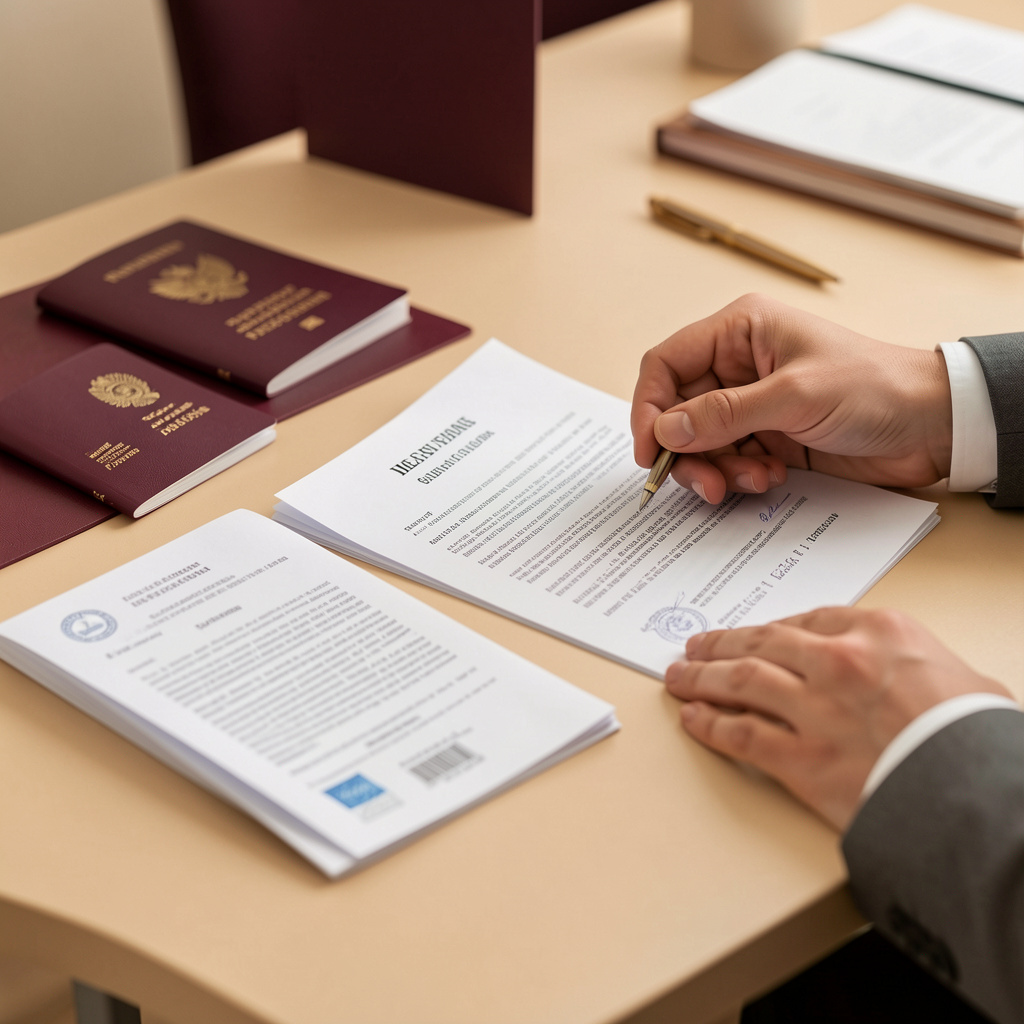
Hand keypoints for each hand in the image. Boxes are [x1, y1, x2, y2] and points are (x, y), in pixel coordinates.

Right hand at [631, 294, 952, 503]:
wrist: (932, 425)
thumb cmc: (875, 388)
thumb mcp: (795, 396)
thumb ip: (725, 413)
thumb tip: (667, 430)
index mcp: (740, 331)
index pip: (666, 364)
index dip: (650, 407)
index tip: (651, 451)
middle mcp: (738, 365)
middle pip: (678, 411)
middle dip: (687, 450)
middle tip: (705, 482)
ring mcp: (751, 404)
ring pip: (700, 442)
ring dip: (716, 468)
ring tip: (750, 480)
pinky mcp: (766, 437)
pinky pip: (727, 461)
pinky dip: (739, 476)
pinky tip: (770, 477)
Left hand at [665, 607, 1012, 830]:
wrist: (980, 800)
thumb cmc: (980, 741)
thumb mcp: (965, 682)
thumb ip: (918, 668)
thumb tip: (913, 677)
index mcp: (879, 633)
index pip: (807, 619)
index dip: (770, 626)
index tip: (753, 632)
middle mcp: (838, 662)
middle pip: (762, 643)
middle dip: (721, 644)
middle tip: (695, 647)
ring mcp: (815, 709)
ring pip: (740, 681)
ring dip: (702, 678)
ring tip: (679, 676)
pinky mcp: (801, 759)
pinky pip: (742, 736)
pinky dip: (710, 725)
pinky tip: (692, 718)